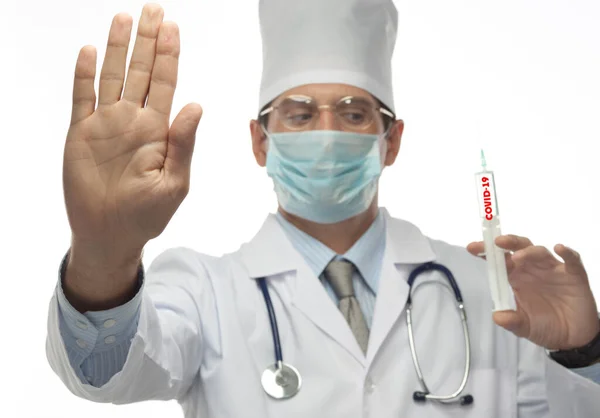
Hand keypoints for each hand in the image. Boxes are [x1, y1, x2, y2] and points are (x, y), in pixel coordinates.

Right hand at [63, 4, 201, 260]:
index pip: (165, 84)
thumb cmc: (147, 215)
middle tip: (152, 10)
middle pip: (141, 72)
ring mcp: (106, 124)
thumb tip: (196, 105)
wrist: (109, 234)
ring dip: (116, 49)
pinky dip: (84, 76)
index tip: (171, 28)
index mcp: (158, 130)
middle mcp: (133, 120)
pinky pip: (82, 98)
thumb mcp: (174, 182)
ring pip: (112, 77)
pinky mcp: (81, 133)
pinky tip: (89, 52)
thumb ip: (183, 144)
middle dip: (147, 42)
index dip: (168, 55)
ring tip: (122, 19)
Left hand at [467, 235, 598, 349]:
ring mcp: (553, 270)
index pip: (499, 261)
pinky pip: (572, 260)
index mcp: (517, 278)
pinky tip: (559, 249)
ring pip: (539, 252)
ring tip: (518, 257)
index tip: (472, 248)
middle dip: (507, 243)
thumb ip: (512, 321)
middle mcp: (533, 269)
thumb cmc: (545, 326)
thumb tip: (498, 317)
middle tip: (496, 242)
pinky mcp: (573, 275)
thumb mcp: (525, 327)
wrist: (572, 338)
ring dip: (528, 252)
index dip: (487, 252)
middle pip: (518, 248)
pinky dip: (567, 253)